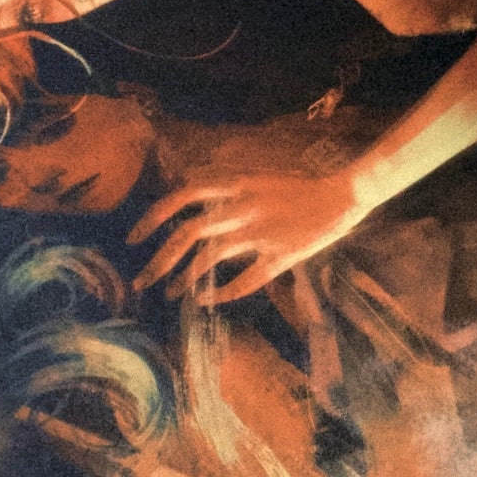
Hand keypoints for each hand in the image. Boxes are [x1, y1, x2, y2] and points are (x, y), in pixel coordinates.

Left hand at [127, 167, 365, 302]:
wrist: (343, 193)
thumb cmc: (298, 186)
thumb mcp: (255, 176)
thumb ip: (224, 187)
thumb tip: (187, 190)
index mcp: (237, 183)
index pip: (182, 195)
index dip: (153, 217)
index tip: (133, 239)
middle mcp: (243, 206)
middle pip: (188, 233)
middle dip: (158, 260)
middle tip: (140, 282)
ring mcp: (261, 231)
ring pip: (210, 258)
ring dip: (185, 280)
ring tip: (171, 294)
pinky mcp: (280, 255)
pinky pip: (245, 279)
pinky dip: (222, 293)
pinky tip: (207, 301)